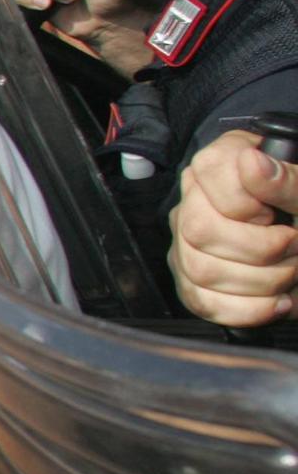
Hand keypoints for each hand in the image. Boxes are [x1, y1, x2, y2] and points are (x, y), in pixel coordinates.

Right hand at [168, 130, 297, 326]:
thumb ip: (286, 179)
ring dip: (262, 281)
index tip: (274, 214)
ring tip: (290, 273)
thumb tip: (253, 164)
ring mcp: (187, 242)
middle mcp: (194, 201)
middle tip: (293, 246)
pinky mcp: (191, 279)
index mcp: (220, 164)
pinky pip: (203, 303)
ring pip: (202, 271)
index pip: (208, 177)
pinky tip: (275, 301)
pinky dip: (248, 309)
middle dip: (260, 250)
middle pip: (199, 230)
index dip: (246, 203)